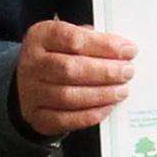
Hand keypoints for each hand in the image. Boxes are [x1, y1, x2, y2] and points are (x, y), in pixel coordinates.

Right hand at [14, 20, 136, 137]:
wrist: (28, 82)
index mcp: (41, 37)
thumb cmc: (56, 56)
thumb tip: (121, 49)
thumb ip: (90, 39)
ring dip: (101, 94)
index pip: (72, 39)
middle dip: (105, 71)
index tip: (127, 50)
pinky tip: (108, 106)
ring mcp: (32, 92)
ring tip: (121, 90)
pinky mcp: (39, 116)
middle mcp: (32, 64)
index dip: (104, 45)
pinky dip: (91, 114)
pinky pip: (66, 119)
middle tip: (127, 71)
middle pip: (70, 69)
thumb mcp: (66, 38)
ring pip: (69, 96)